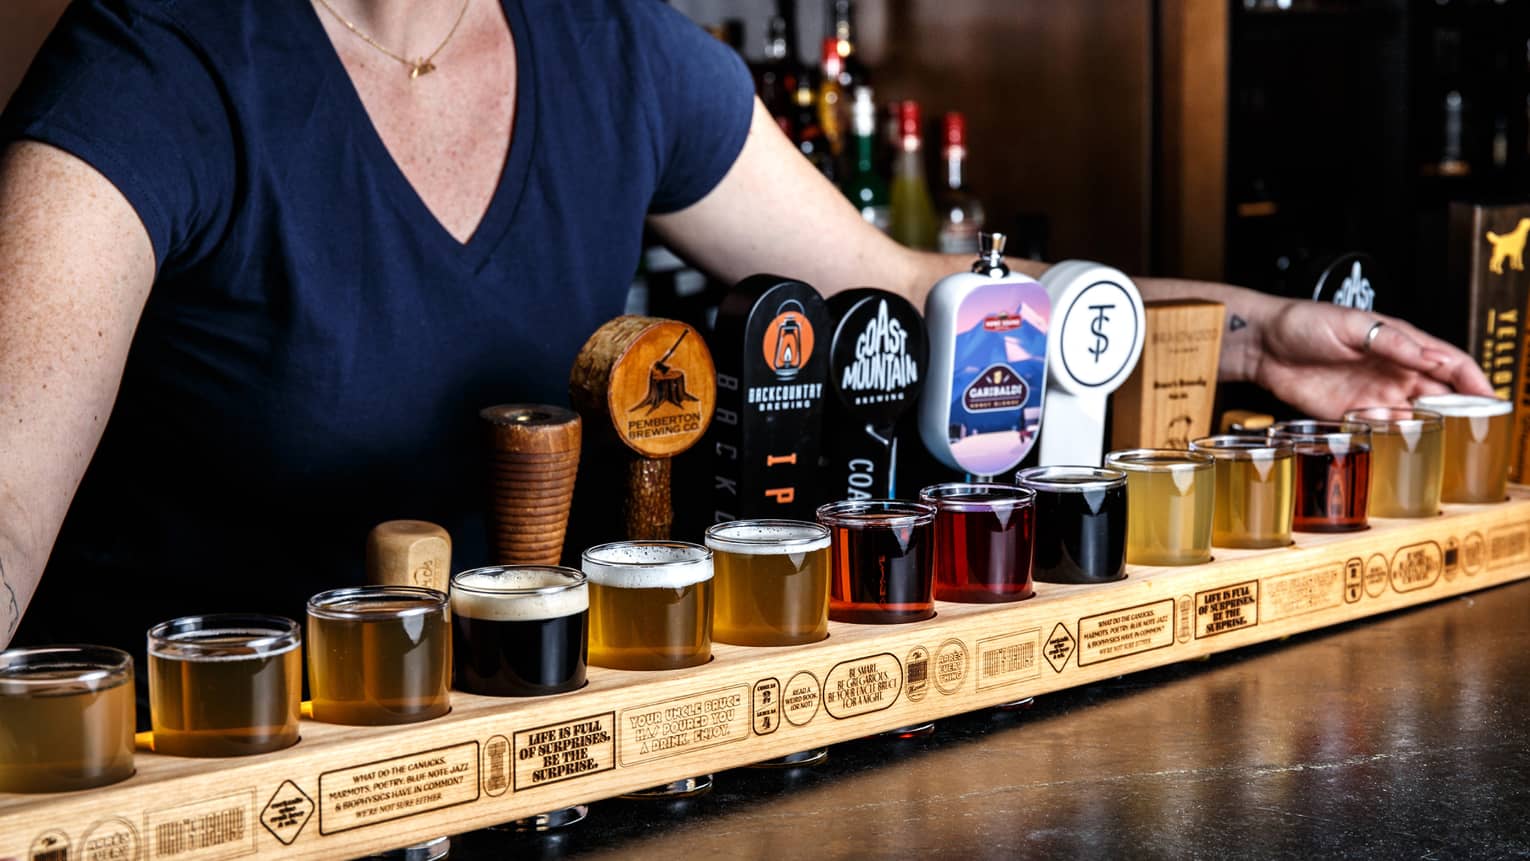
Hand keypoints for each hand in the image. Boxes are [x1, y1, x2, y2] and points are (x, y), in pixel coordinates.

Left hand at [1251, 301, 1495, 417]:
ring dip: (1424, 428)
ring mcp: (1374, 395)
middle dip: (1457, 413)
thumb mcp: (1350, 324)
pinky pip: (1380, 430)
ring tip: (1430, 434)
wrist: (1263, 345)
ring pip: (1414, 418)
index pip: (1450, 363)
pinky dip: (1388, 435)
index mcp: (1402, 344)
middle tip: (1467, 428)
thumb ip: (1390, 341)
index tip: (1491, 400)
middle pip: (1440, 396)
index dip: (1474, 381)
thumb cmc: (1305, 322)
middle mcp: (1394, 372)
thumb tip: (1429, 356)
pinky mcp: (1350, 416)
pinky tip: (1388, 434)